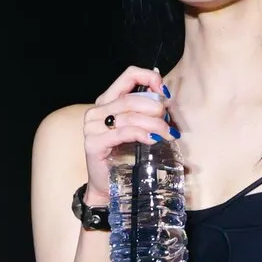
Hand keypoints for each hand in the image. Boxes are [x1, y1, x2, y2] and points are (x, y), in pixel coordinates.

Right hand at [83, 66, 173, 203]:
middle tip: (168, 123)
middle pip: (132, 99)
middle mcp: (97, 111)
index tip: (165, 93)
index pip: (128, 75)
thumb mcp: (138, 129)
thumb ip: (147, 112)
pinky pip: (124, 132)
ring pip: (130, 116)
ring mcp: (92, 127)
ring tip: (167, 134)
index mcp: (107, 101)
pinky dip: (142, 133)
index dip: (149, 78)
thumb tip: (166, 97)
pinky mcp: (94, 143)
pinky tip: (152, 139)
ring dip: (154, 124)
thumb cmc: (125, 156)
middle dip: (156, 109)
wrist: (108, 185)